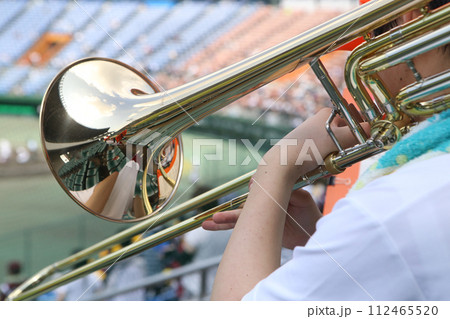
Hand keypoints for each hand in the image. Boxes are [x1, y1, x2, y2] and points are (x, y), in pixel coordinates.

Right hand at [202, 188, 321, 248]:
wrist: (311, 232)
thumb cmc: (308, 213)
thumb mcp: (302, 200)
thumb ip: (286, 192)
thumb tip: (257, 184)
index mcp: (271, 192)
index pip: (257, 188)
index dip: (252, 190)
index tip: (251, 189)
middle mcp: (261, 202)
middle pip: (242, 203)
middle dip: (227, 209)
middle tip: (215, 216)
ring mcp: (257, 215)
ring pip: (237, 216)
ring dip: (222, 219)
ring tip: (207, 223)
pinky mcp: (255, 226)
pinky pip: (238, 226)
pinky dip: (224, 226)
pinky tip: (210, 226)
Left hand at [260, 107, 368, 184]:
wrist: (282, 164)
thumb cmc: (309, 147)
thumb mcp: (338, 139)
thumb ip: (358, 134)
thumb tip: (373, 129)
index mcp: (328, 114)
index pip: (355, 120)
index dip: (361, 133)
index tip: (363, 144)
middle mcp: (320, 123)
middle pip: (346, 137)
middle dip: (347, 150)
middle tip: (342, 158)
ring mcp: (314, 136)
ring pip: (336, 150)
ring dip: (337, 159)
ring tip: (329, 164)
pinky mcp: (308, 149)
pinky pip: (325, 157)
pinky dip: (327, 164)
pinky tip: (321, 169)